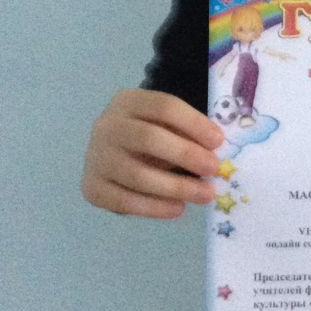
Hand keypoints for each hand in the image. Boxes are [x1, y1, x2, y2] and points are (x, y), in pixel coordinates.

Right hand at [81, 88, 223, 217]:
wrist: (111, 151)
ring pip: (137, 175)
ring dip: (176, 187)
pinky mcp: (92, 188)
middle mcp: (106, 126)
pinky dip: (154, 208)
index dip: (194, 123)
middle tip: (214, 169)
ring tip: (205, 195)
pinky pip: (124, 201)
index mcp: (128, 101)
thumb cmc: (150, 132)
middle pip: (149, 138)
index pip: (164, 107)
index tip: (218, 141)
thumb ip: (186, 131)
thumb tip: (214, 150)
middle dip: (186, 154)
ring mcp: (95, 158)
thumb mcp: (166, 123)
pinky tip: (178, 208)